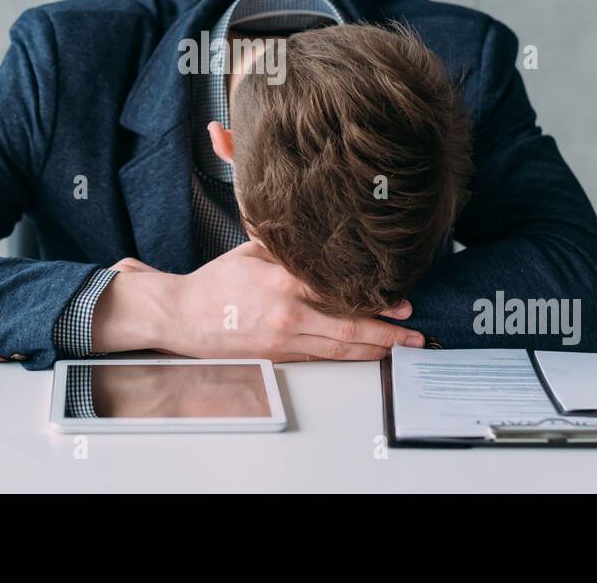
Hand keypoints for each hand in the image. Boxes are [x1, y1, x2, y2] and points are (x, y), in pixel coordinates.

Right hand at [94, 240, 422, 361]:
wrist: (182, 315)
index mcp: (283, 281)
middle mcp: (287, 313)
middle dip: (387, 332)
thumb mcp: (253, 252)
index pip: (341, 292)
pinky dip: (345, 356)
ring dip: (373, 350)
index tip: (401, 301)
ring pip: (338, 348)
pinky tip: (363, 354)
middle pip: (349, 327)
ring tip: (399, 349)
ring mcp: (283, 339)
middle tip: (413, 334)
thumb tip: (322, 239)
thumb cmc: (215, 282)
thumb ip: (289, 249)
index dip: (376, 300)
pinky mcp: (276, 355)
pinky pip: (319, 356)